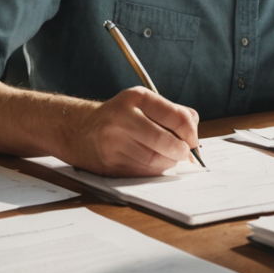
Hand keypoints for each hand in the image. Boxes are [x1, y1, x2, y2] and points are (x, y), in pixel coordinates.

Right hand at [62, 87, 199, 176]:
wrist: (79, 130)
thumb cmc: (119, 117)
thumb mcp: (143, 103)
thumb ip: (172, 114)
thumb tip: (194, 138)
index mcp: (136, 98)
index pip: (178, 117)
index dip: (191, 133)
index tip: (192, 140)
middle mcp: (123, 118)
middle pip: (168, 143)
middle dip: (181, 151)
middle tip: (183, 153)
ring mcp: (114, 143)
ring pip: (157, 161)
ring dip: (168, 162)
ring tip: (163, 155)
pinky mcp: (110, 165)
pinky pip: (144, 173)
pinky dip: (153, 171)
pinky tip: (148, 162)